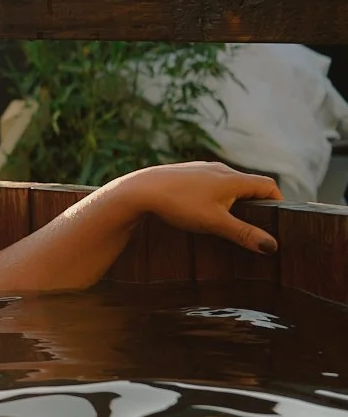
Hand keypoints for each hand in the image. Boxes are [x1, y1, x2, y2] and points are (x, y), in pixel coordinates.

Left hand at [113, 161, 281, 253]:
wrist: (139, 190)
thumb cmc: (179, 204)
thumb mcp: (215, 222)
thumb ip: (244, 234)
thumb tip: (272, 246)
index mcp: (233, 178)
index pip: (268, 185)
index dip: (277, 202)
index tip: (276, 221)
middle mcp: (220, 169)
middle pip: (250, 184)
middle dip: (256, 203)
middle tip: (255, 225)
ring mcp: (202, 169)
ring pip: (229, 184)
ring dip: (235, 200)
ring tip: (231, 221)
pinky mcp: (187, 174)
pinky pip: (211, 183)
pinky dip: (217, 196)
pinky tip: (205, 210)